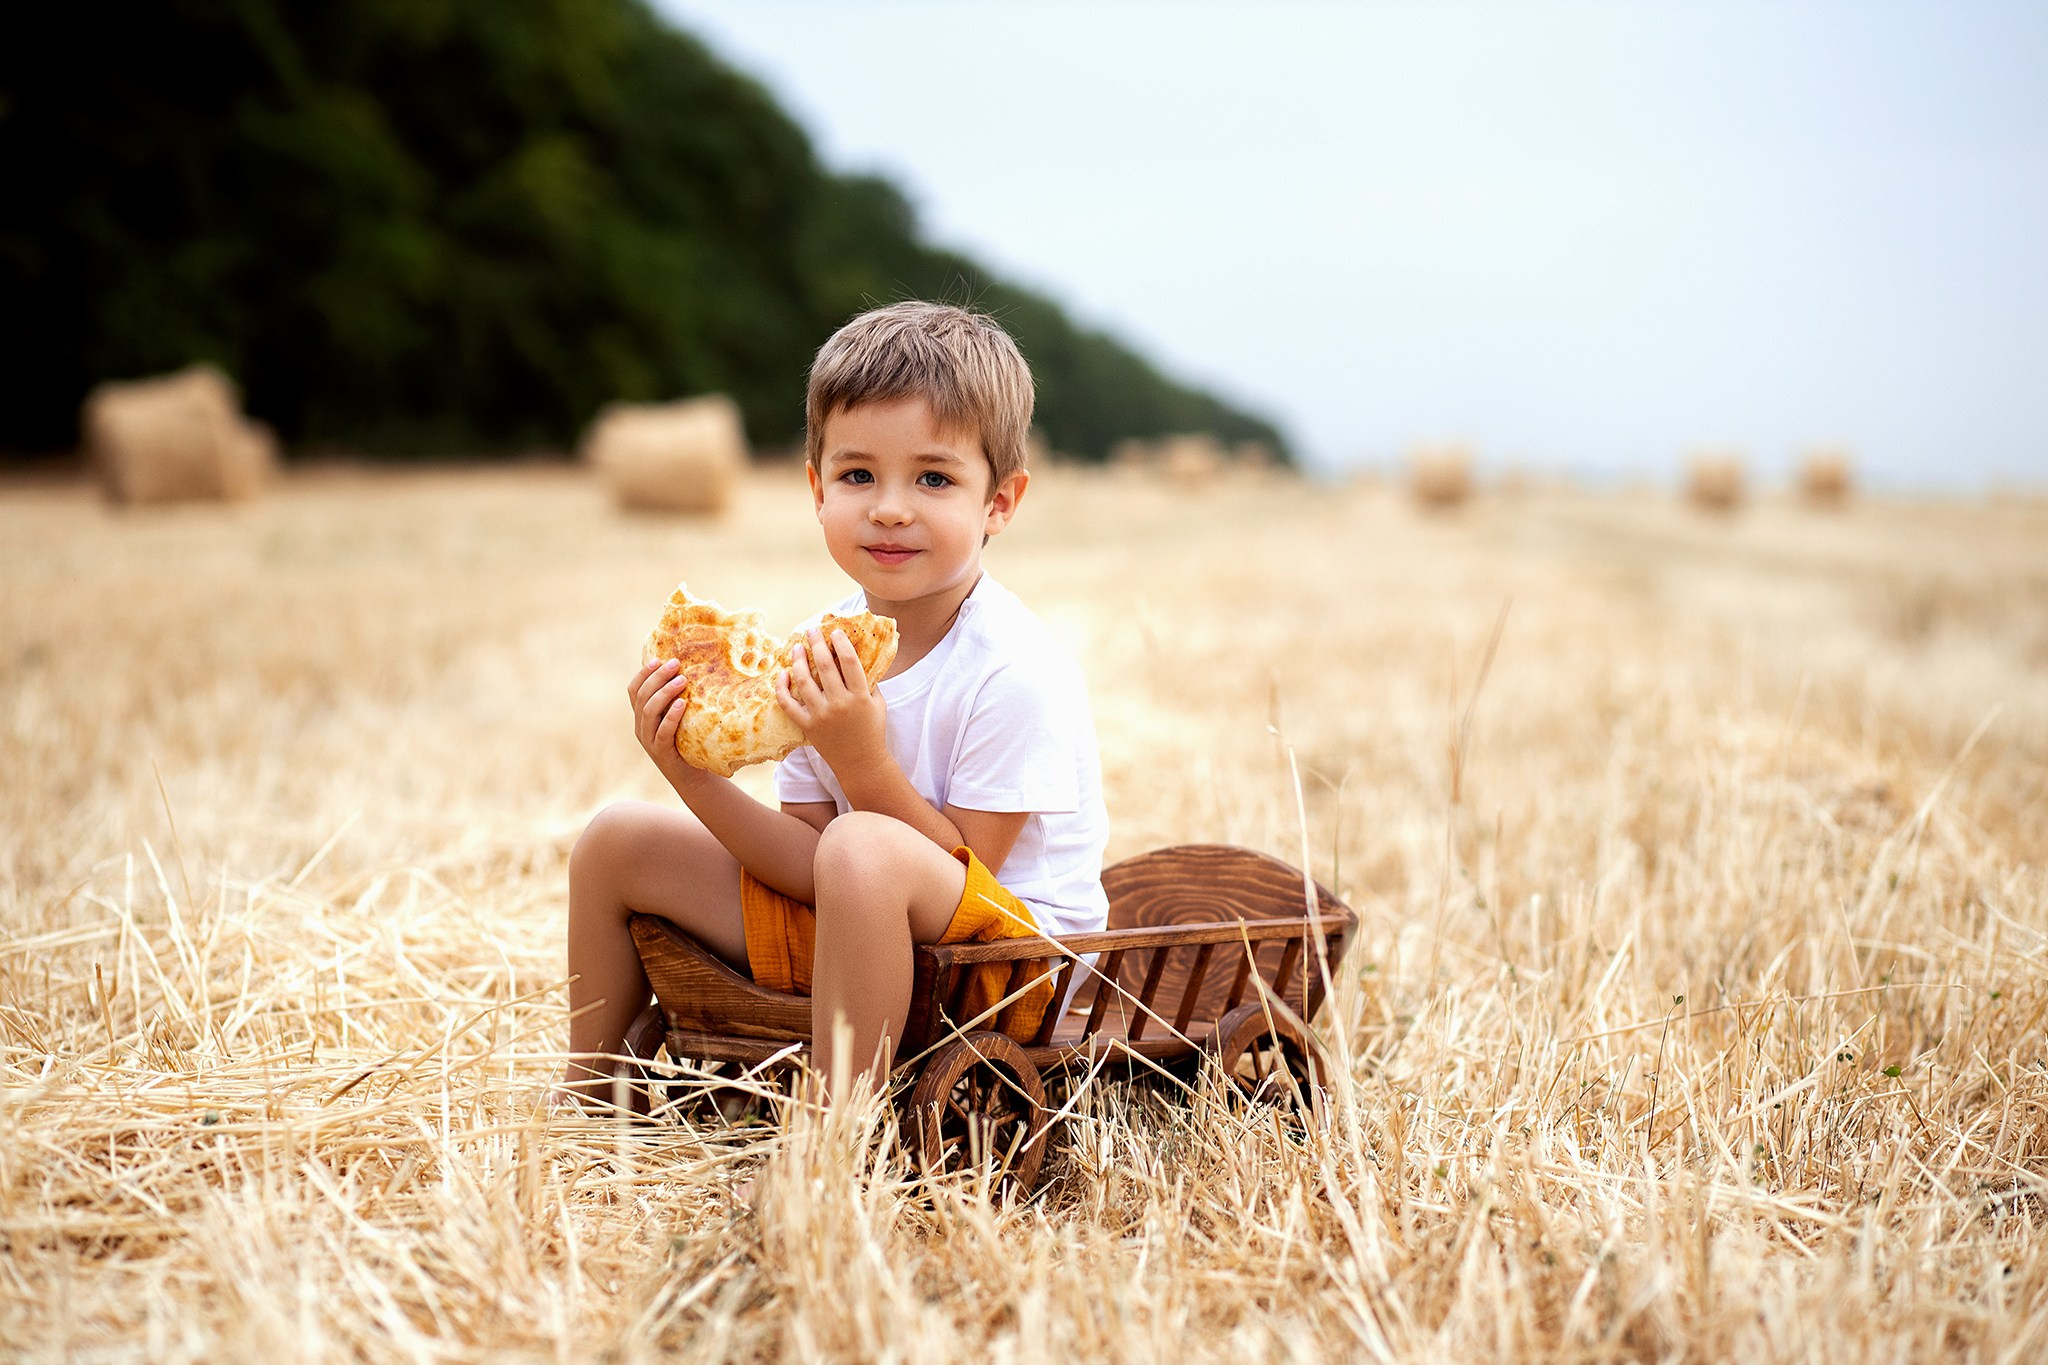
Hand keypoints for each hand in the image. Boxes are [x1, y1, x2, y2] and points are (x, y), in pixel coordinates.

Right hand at [628, 657, 712, 792]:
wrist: (694, 778)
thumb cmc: (690, 743)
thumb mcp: (681, 718)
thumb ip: (678, 699)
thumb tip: (690, 670)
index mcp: (642, 717)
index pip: (634, 690)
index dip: (643, 673)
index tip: (658, 659)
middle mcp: (641, 727)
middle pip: (641, 697)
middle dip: (657, 677)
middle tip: (675, 663)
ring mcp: (648, 741)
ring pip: (648, 711)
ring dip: (665, 692)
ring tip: (683, 680)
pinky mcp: (660, 752)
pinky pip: (662, 732)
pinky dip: (671, 716)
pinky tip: (683, 704)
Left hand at [776, 627, 887, 776]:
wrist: (861, 763)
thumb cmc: (872, 731)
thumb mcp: (878, 704)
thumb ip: (870, 682)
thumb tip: (857, 656)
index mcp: (860, 696)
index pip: (849, 661)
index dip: (840, 642)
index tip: (834, 632)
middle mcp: (840, 703)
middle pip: (824, 665)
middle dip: (816, 644)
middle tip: (811, 631)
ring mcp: (821, 715)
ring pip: (804, 681)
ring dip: (798, 660)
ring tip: (796, 648)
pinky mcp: (807, 726)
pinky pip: (789, 704)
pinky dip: (782, 688)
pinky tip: (783, 674)